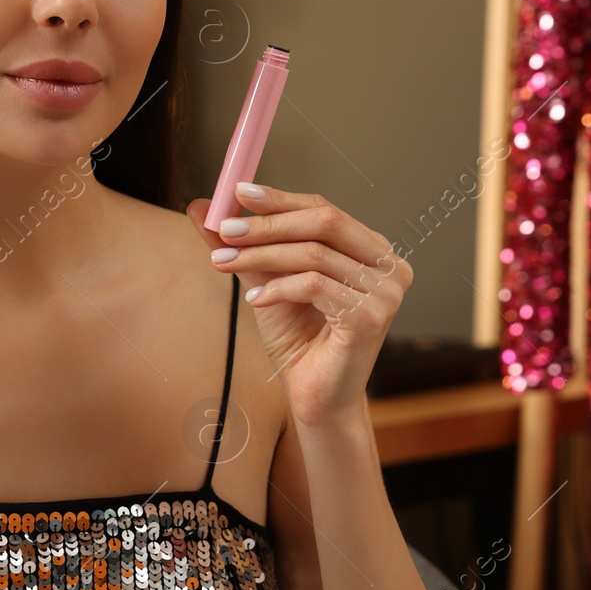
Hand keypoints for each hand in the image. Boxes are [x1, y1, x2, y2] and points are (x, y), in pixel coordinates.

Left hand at [186, 183, 412, 428]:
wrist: (315, 396)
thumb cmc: (298, 338)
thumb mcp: (266, 280)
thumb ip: (242, 244)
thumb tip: (202, 207)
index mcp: (371, 249)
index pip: (324, 208)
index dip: (280, 198)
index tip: (237, 192)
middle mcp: (388, 265)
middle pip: (325, 221)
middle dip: (268, 223)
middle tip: (225, 228)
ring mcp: (385, 292)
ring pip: (314, 253)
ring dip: (261, 256)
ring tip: (224, 263)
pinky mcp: (370, 317)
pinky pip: (315, 285)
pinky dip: (278, 287)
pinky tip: (254, 298)